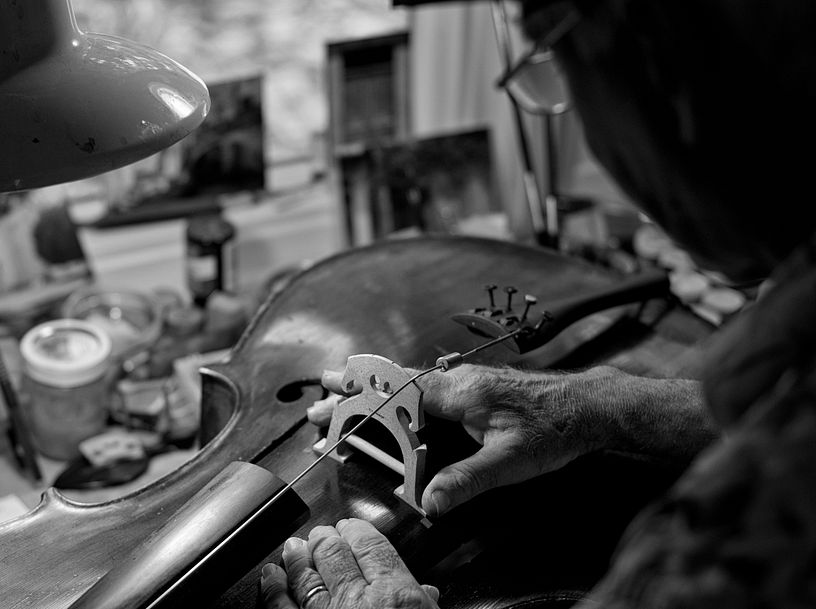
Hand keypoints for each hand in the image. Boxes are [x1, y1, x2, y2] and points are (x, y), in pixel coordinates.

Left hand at [259, 518, 439, 608]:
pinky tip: (270, 576)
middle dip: (326, 538)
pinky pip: (281, 606)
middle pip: (335, 554)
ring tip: (293, 546)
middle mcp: (357, 601)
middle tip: (322, 533)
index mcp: (396, 596)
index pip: (373, 546)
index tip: (351, 527)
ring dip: (298, 557)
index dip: (358, 530)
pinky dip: (273, 588)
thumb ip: (423, 603)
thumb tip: (426, 592)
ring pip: (305, 575)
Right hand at [307, 365, 617, 517]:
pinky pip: (428, 387)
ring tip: (346, 393)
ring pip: (410, 382)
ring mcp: (467, 382)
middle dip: (355, 387)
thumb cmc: (555, 428)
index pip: (397, 392)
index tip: (330, 398)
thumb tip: (431, 502)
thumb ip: (467, 480)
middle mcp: (458, 381)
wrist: (591, 407)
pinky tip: (397, 404)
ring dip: (376, 389)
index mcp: (459, 392)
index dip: (360, 398)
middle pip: (395, 382)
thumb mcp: (510, 462)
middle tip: (323, 392)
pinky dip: (401, 394)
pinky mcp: (477, 389)